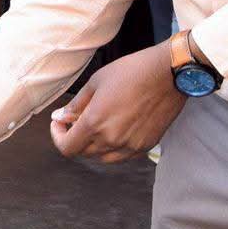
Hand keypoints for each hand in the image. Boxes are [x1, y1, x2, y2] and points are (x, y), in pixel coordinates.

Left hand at [50, 42, 186, 162]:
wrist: (169, 73)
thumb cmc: (132, 71)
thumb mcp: (96, 82)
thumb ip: (76, 104)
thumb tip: (61, 117)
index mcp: (95, 123)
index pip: (67, 147)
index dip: (58, 137)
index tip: (59, 124)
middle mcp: (111, 140)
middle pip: (83, 152)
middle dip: (75, 138)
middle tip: (76, 120)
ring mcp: (130, 146)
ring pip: (102, 157)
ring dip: (94, 145)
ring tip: (97, 126)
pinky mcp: (145, 146)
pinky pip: (122, 156)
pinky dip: (113, 148)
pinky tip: (116, 130)